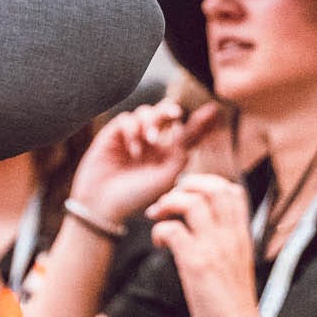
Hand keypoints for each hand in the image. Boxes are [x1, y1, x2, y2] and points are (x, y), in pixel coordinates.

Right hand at [69, 100, 223, 222]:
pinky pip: (126, 119)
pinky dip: (132, 129)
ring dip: (151, 122)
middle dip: (170, 111)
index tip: (213, 110)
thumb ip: (181, 152)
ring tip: (149, 141)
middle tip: (174, 115)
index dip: (200, 120)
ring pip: (146, 112)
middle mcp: (151, 143)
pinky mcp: (113, 135)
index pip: (186, 132)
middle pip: (164, 114)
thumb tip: (197, 127)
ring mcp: (132, 138)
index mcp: (167, 154)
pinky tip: (133, 149)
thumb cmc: (136, 197)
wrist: (103, 206)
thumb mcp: (166, 177)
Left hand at [147, 173, 265, 316]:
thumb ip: (224, 241)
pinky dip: (160, 231)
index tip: (188, 196)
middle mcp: (230, 236)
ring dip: (168, 204)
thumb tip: (203, 226)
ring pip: (192, 203)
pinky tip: (159, 244)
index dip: (206, 184)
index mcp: (241, 235)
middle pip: (212, 188)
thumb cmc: (232, 301)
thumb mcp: (236, 263)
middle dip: (184, 186)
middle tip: (168, 202)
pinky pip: (173, 231)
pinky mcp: (198, 265)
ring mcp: (215, 249)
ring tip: (158, 218)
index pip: (232, 190)